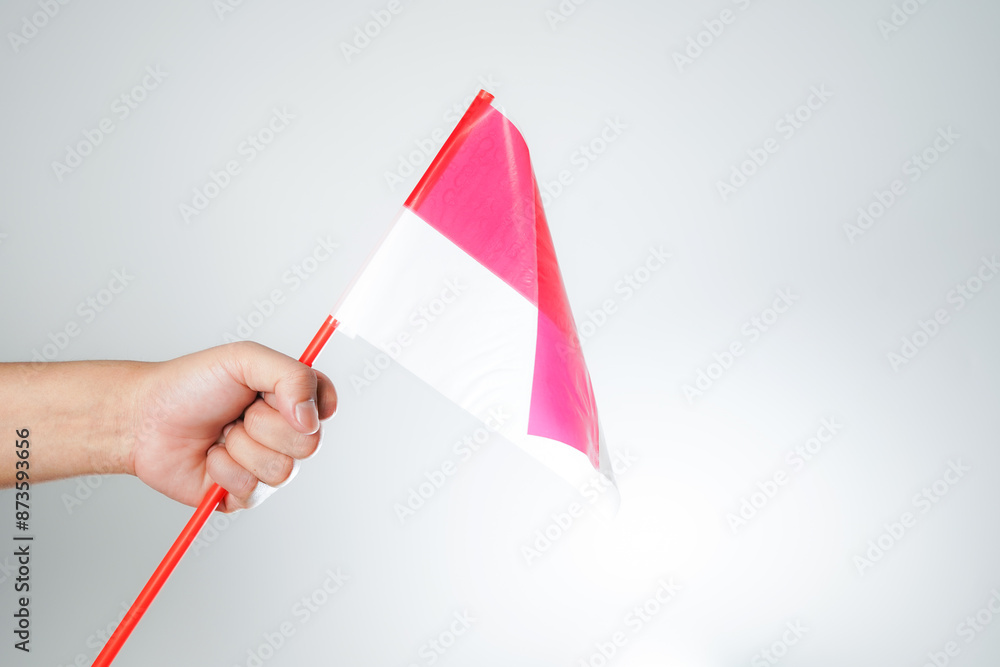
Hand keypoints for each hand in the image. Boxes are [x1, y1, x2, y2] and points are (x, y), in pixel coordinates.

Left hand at [126, 341, 336, 510]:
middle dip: (263, 426)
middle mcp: (286, 434)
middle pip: (309, 445)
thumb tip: (312, 419)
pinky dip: (225, 471)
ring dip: (241, 449)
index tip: (271, 395)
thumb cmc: (191, 385)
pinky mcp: (245, 494)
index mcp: (292, 398)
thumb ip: (291, 376)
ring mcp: (267, 465)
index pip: (326, 406)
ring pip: (282, 471)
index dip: (306, 405)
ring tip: (221, 435)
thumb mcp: (244, 359)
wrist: (145, 419)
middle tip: (237, 414)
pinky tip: (210, 458)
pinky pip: (254, 493)